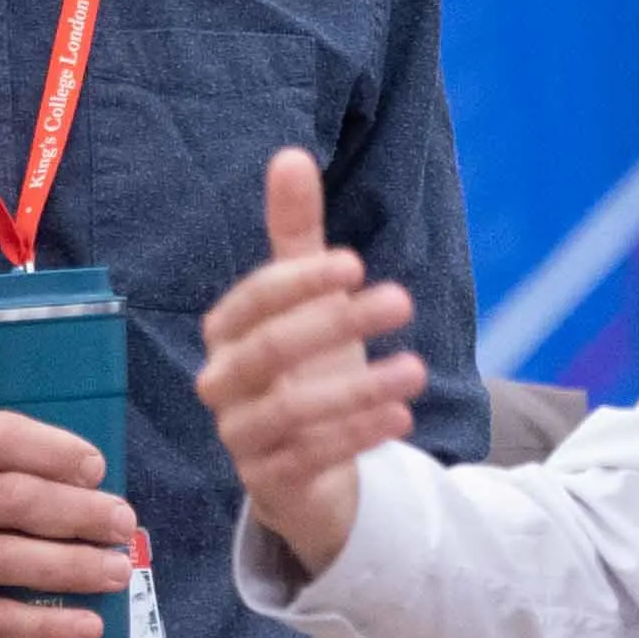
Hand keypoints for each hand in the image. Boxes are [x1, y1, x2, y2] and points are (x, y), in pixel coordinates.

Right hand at [0, 411, 135, 637]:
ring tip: (116, 571)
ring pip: (8, 560)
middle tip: (124, 522)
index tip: (96, 466)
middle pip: (12, 499)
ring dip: (73, 567)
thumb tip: (62, 470)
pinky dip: (42, 626)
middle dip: (81, 512)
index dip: (55, 449)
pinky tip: (82, 628)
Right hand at [197, 148, 426, 572]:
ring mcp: (240, 436)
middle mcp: (222, 383)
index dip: (300, 281)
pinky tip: (402, 416)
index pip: (252, 300)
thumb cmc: (304, 368)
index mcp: (225, 331)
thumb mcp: (309, 300)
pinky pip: (307, 459)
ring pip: (289, 411)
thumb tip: (290, 155)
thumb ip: (295, 233)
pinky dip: (356, 436)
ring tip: (417, 369)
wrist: (304, 468)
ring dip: (356, 389)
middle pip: (268, 351)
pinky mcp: (267, 482)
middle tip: (402, 298)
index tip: (357, 263)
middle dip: (336, 323)